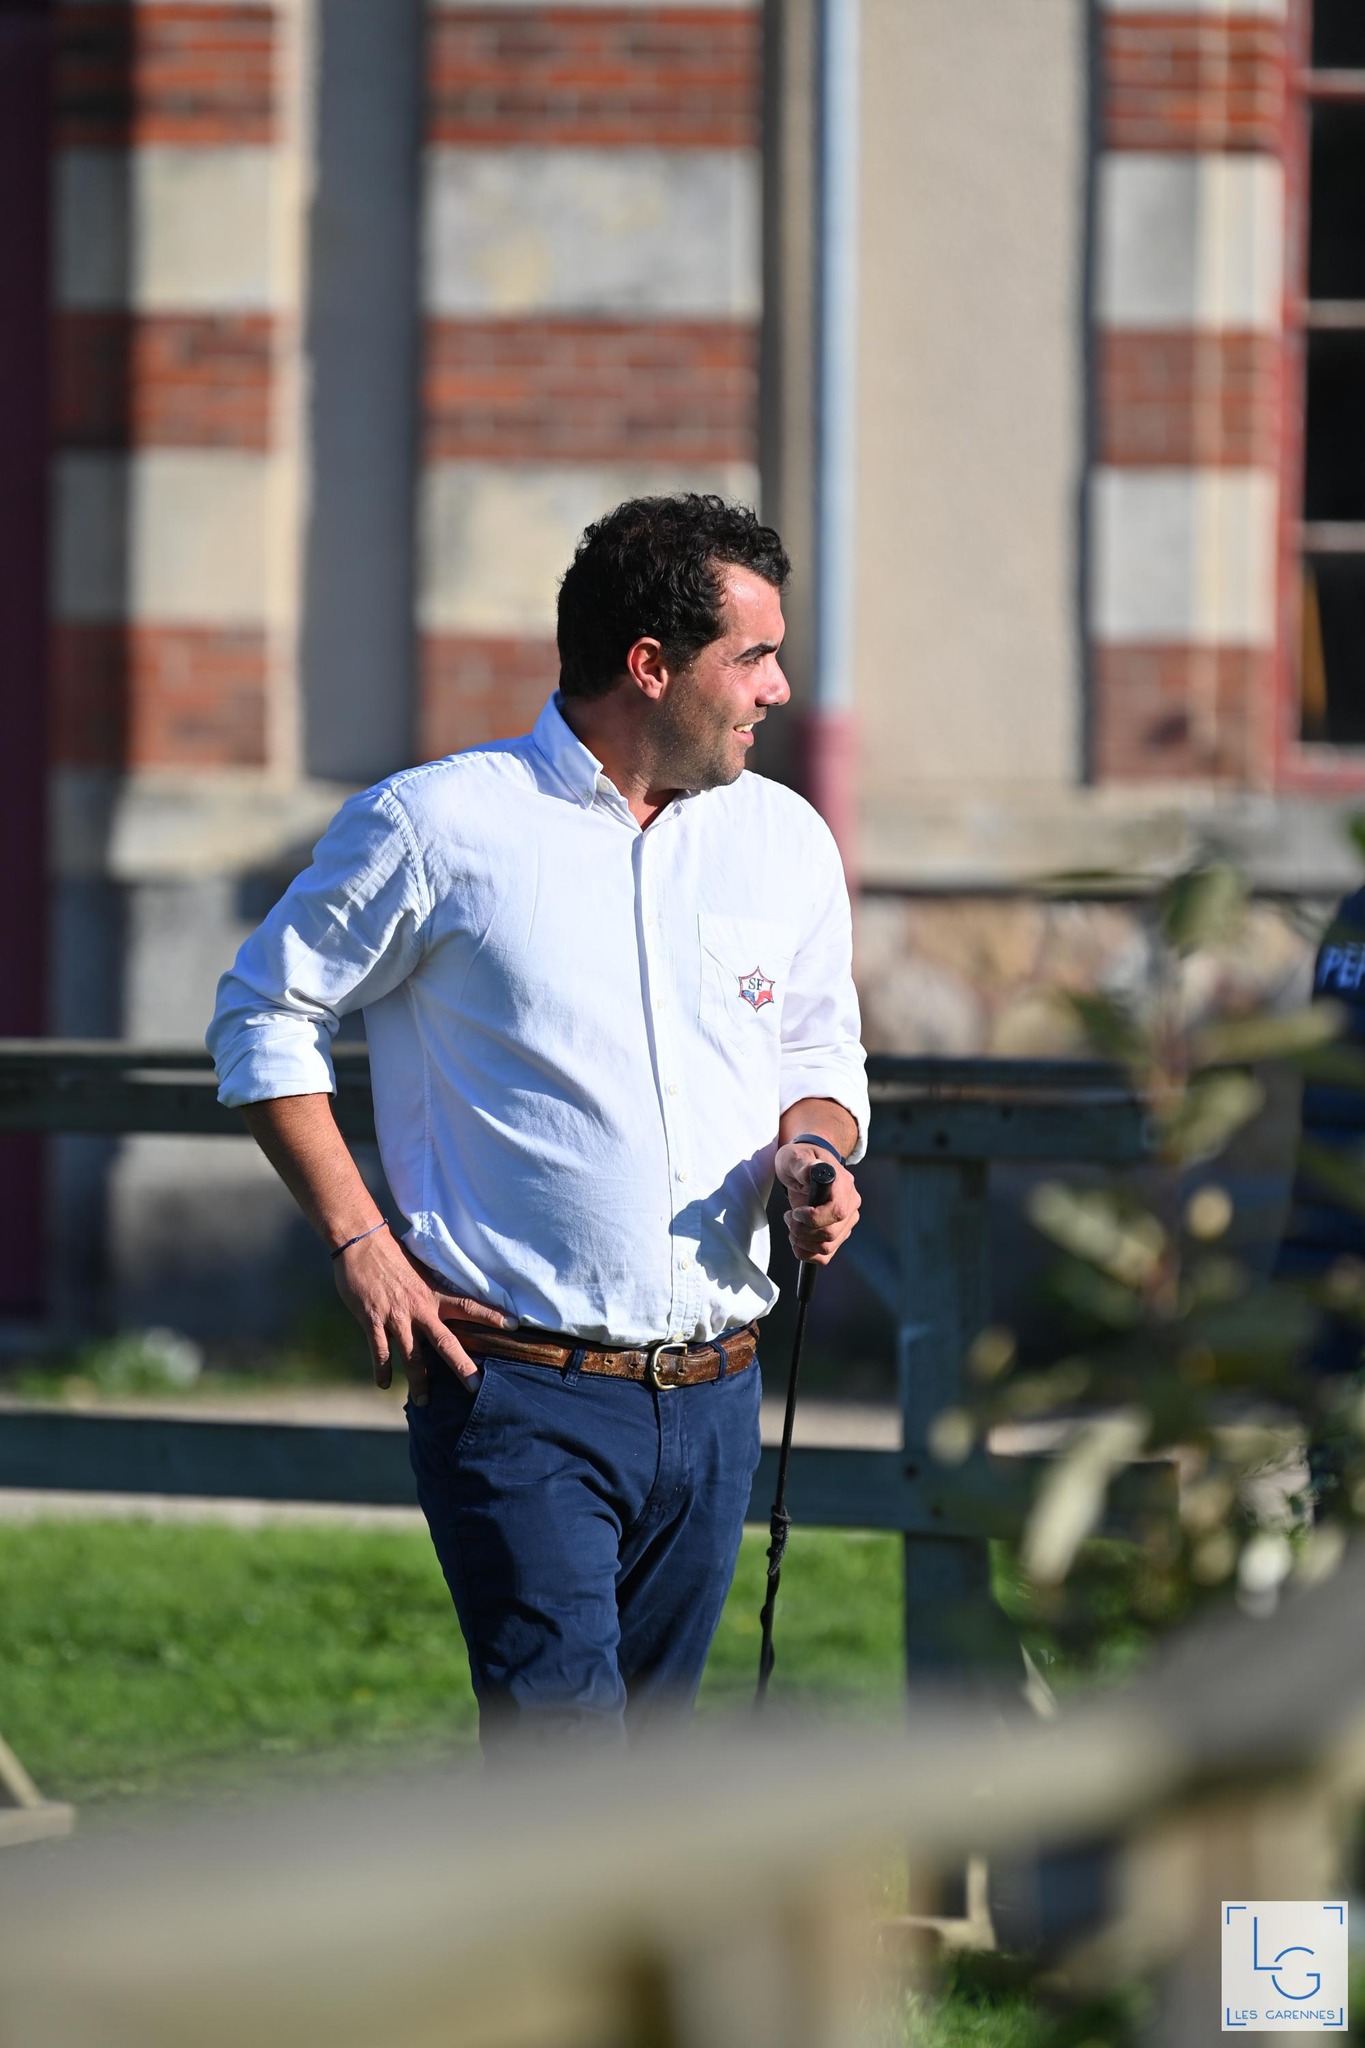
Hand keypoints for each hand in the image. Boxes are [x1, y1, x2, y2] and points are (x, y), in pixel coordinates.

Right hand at [332, 1230, 509, 1404]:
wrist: (361, 1243)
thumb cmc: (391, 1252)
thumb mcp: (420, 1268)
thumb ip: (431, 1287)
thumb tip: (445, 1296)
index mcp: (433, 1294)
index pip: (468, 1306)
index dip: (491, 1315)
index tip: (513, 1325)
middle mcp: (419, 1309)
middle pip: (446, 1342)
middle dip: (461, 1367)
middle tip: (475, 1387)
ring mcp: (395, 1318)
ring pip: (412, 1357)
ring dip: (419, 1381)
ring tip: (424, 1402)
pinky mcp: (372, 1322)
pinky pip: (380, 1352)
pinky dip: (382, 1371)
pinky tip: (384, 1385)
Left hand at [774, 1143, 860, 1265]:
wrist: (805, 1168)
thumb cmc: (800, 1159)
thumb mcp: (796, 1156)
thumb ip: (804, 1165)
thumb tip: (813, 1172)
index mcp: (843, 1184)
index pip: (837, 1211)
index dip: (814, 1218)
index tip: (795, 1211)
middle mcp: (851, 1204)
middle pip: (830, 1234)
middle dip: (802, 1231)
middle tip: (789, 1217)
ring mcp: (846, 1222)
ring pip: (827, 1247)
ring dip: (802, 1242)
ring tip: (792, 1225)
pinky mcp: (838, 1235)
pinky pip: (825, 1256)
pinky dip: (807, 1254)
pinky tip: (797, 1239)